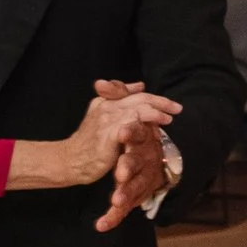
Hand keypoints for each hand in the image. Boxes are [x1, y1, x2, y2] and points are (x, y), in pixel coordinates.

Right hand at [58, 88, 181, 184]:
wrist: (69, 160)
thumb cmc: (88, 141)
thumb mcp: (101, 115)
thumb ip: (120, 99)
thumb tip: (140, 85)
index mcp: (105, 101)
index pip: (134, 93)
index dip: (154, 97)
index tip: (171, 104)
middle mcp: (106, 107)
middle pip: (139, 99)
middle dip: (161, 102)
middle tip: (177, 108)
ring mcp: (107, 120)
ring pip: (138, 109)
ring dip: (157, 112)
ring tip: (170, 118)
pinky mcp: (109, 135)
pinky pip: (131, 124)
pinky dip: (147, 124)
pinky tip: (157, 129)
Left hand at [93, 80, 169, 231]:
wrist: (158, 160)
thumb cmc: (142, 136)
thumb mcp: (130, 113)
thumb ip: (118, 96)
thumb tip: (100, 82)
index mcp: (143, 138)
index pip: (138, 134)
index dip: (132, 134)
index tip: (121, 134)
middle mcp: (145, 158)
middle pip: (137, 162)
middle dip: (129, 166)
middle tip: (119, 172)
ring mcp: (141, 180)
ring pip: (134, 188)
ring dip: (124, 195)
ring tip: (114, 201)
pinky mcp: (133, 197)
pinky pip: (122, 210)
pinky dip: (112, 218)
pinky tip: (101, 226)